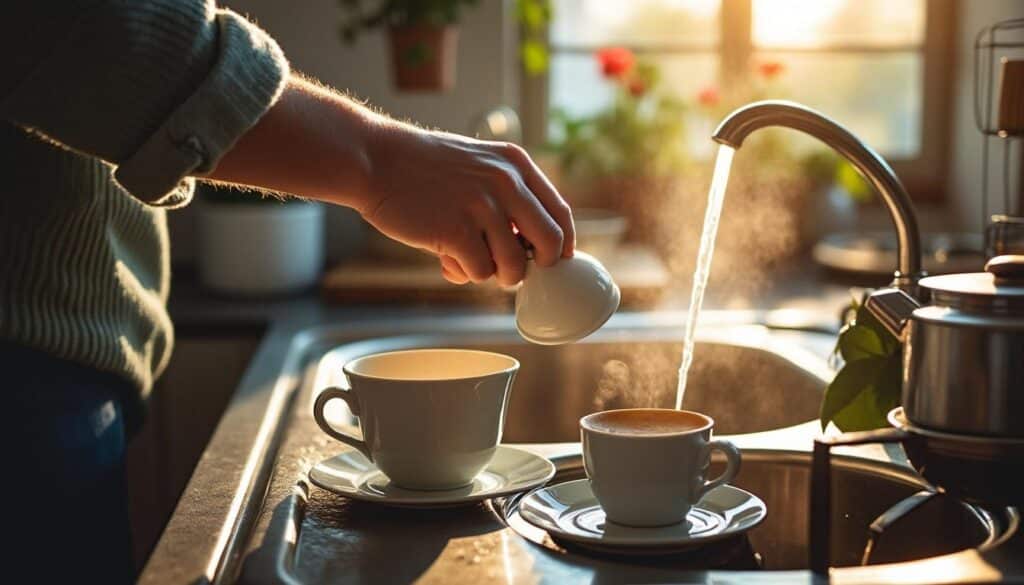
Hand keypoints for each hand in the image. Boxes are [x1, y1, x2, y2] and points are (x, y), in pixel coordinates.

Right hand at [208, 75, 572, 285]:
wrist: (376, 159)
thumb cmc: (423, 168)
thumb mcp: (478, 164)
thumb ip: (507, 196)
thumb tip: (530, 249)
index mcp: (516, 164)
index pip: (560, 213)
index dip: (562, 245)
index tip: (553, 261)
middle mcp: (507, 183)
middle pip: (550, 245)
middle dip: (535, 267)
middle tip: (513, 270)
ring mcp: (482, 207)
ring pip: (514, 267)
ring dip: (493, 274)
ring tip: (468, 258)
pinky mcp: (456, 230)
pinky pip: (478, 272)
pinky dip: (463, 272)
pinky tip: (445, 256)